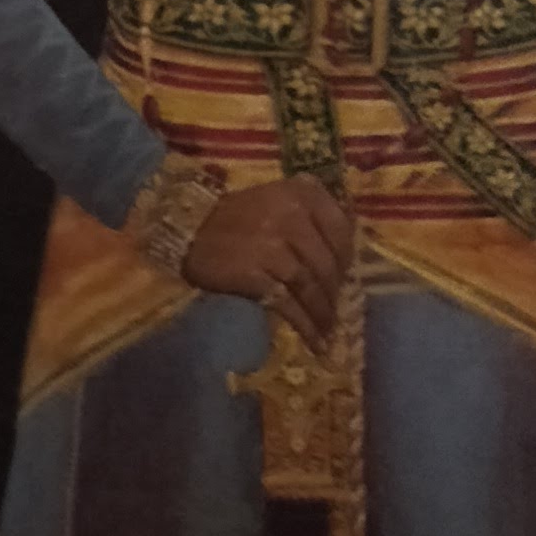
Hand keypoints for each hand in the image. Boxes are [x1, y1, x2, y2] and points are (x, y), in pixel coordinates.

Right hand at [182, 176, 354, 346]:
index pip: (341, 230)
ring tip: (327, 329)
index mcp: (300, 193)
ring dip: (323, 312)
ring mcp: (273, 246)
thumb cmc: (235, 216)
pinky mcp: (256, 274)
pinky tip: (315, 342)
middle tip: (336, 308)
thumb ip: (311, 211)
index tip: (345, 275)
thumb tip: (347, 243)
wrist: (188, 230)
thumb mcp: (277, 197)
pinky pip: (289, 304)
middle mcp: (291, 216)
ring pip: (310, 285)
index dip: (347, 257)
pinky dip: (305, 325)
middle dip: (335, 290)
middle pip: (327, 262)